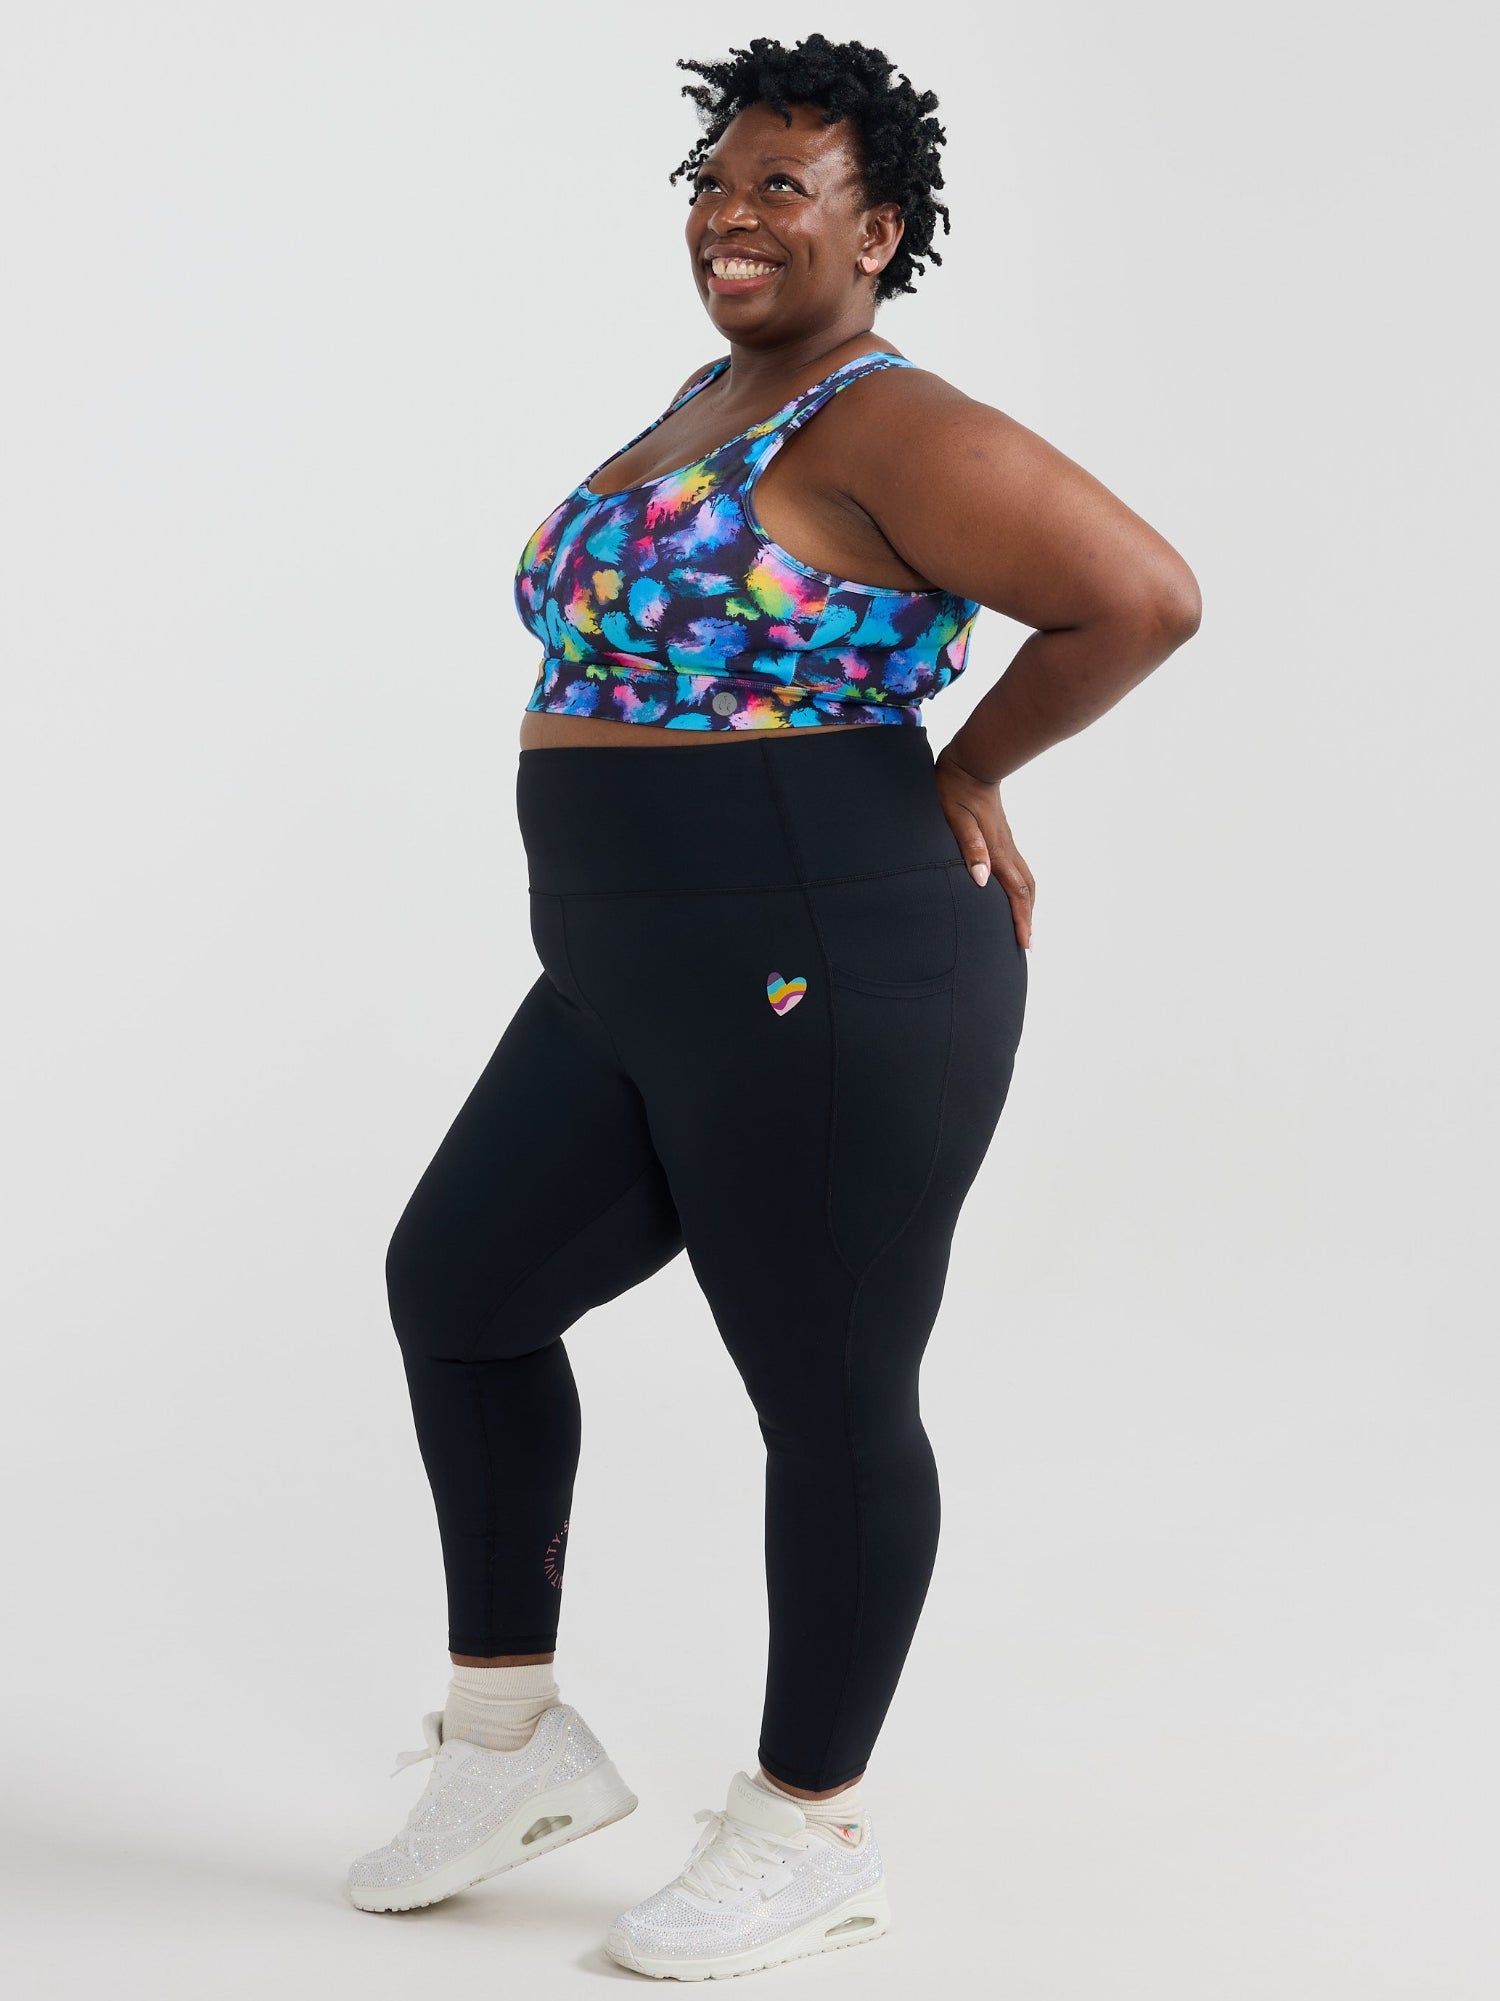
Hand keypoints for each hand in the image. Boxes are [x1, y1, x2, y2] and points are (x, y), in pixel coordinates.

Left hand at [933, 742, 1034, 948]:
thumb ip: (969, 847)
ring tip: (1024, 924)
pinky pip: (1017, 869)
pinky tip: (1010, 893)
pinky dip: (1020, 888)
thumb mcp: (956, 818)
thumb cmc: (956, 790)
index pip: (1015, 893)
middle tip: (1027, 943)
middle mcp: (1006, 850)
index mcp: (996, 850)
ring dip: (1027, 904)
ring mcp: (1006, 843)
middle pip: (1026, 890)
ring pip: (1025, 879)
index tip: (1025, 943)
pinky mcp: (1001, 837)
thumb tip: (983, 880)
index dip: (1021, 920)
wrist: (972, 762)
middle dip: (1028, 918)